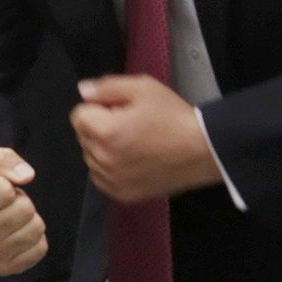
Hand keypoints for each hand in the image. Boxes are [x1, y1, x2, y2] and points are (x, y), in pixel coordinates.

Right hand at [0, 148, 46, 274]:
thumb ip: (3, 160)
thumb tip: (27, 176)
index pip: (4, 189)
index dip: (5, 183)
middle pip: (24, 210)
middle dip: (19, 200)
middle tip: (4, 203)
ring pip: (36, 228)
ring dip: (28, 218)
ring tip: (10, 216)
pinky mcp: (6, 267)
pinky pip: (40, 248)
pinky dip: (34, 237)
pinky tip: (16, 232)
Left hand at [70, 75, 221, 204]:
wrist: (202, 151)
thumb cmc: (174, 118)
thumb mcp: (143, 88)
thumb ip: (107, 87)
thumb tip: (83, 91)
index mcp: (105, 131)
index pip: (78, 115)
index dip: (98, 107)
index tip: (119, 109)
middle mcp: (102, 159)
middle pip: (83, 136)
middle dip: (100, 126)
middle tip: (130, 123)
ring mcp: (111, 180)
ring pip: (91, 157)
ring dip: (104, 148)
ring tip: (134, 142)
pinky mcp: (122, 194)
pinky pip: (101, 178)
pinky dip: (111, 168)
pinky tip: (133, 159)